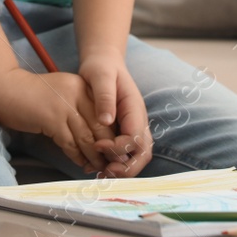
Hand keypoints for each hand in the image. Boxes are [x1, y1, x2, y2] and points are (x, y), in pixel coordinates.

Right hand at [0, 68, 108, 173]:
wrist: (7, 87)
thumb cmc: (35, 95)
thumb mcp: (65, 93)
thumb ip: (81, 108)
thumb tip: (98, 135)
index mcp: (84, 86)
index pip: (108, 114)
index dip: (114, 135)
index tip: (117, 149)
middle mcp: (78, 93)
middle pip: (102, 127)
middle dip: (108, 149)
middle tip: (112, 164)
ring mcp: (65, 106)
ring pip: (88, 138)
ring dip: (94, 157)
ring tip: (98, 167)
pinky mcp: (51, 119)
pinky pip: (70, 143)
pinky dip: (77, 156)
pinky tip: (81, 163)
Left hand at [79, 53, 153, 177]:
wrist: (103, 62)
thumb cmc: (101, 67)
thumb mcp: (100, 75)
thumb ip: (105, 96)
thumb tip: (106, 121)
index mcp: (134, 108)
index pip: (135, 137)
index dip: (117, 147)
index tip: (97, 145)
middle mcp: (138, 121)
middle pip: (143, 153)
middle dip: (126, 168)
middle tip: (104, 173)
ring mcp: (132, 127)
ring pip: (136, 156)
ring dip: (121, 169)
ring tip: (98, 173)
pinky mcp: (123, 131)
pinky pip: (124, 153)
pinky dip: (113, 163)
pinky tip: (94, 165)